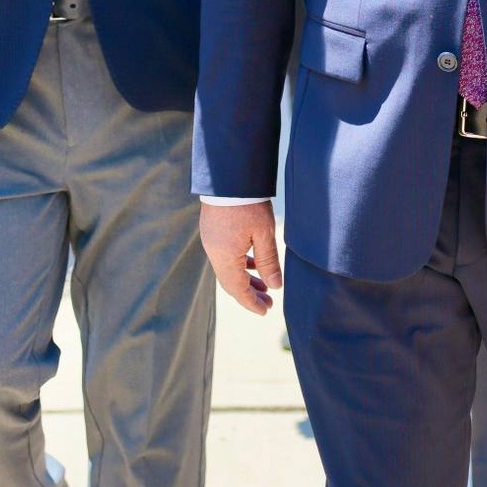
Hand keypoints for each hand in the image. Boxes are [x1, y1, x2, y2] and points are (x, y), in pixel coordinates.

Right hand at [199, 201, 282, 315]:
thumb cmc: (247, 204)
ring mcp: (211, 242)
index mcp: (225, 257)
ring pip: (228, 269)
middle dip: (250, 294)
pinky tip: (254, 262)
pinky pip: (226, 256)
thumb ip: (268, 262)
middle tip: (268, 302)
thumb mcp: (264, 234)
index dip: (251, 303)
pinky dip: (240, 264)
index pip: (237, 289)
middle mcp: (214, 252)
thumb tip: (275, 286)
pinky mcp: (213, 231)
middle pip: (231, 282)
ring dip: (246, 279)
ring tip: (265, 285)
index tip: (265, 311)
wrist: (228, 176)